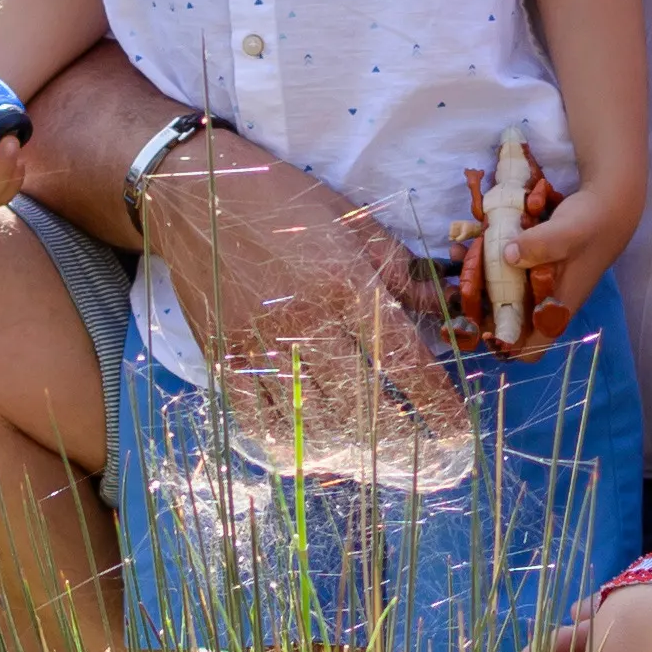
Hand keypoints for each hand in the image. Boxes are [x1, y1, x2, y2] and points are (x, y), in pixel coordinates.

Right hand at [146, 127, 481, 454]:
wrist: (193, 194)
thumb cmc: (280, 199)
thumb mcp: (351, 220)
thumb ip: (399, 270)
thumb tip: (445, 305)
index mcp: (345, 285)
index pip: (404, 363)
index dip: (436, 406)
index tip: (458, 432)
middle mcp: (305, 323)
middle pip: (363, 405)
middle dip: (401, 440)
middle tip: (422, 455)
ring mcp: (260, 348)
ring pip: (314, 424)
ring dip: (351, 449)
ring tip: (375, 457)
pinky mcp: (223, 361)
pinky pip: (260, 424)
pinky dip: (292, 447)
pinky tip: (315, 451)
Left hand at [451, 161, 641, 356]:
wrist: (606, 206)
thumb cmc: (591, 226)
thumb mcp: (567, 233)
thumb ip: (540, 244)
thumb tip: (508, 255)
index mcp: (555, 307)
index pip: (530, 348)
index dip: (504, 344)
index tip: (478, 321)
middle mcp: (542, 302)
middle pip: (504, 322)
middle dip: (477, 304)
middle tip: (458, 280)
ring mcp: (535, 285)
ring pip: (499, 296)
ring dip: (477, 279)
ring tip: (461, 252)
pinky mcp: (530, 267)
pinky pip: (502, 273)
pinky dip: (485, 260)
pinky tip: (474, 237)